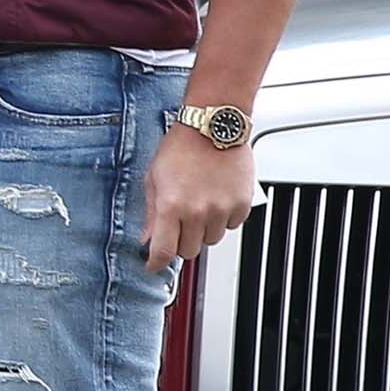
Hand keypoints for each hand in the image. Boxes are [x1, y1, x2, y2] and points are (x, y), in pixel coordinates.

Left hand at [141, 130, 258, 274]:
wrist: (213, 126)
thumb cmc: (181, 147)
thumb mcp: (154, 179)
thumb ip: (151, 213)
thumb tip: (148, 239)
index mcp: (171, 206)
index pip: (164, 251)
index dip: (156, 263)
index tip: (153, 265)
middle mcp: (198, 212)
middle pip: (188, 250)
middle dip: (180, 242)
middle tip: (178, 223)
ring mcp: (222, 209)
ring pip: (211, 241)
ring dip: (203, 230)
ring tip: (199, 205)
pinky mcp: (242, 204)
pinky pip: (231, 226)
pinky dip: (223, 219)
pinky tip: (216, 199)